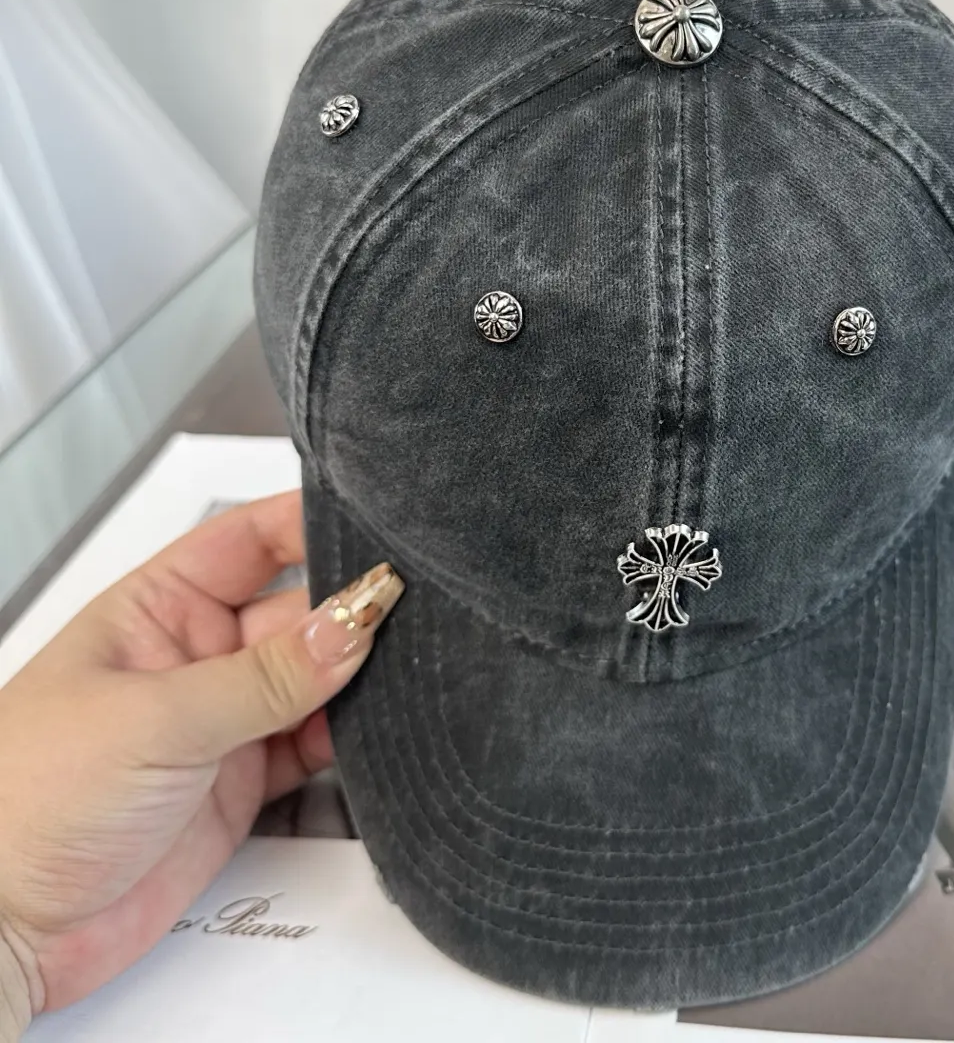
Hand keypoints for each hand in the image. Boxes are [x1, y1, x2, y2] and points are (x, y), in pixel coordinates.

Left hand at [0, 493, 402, 1034]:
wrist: (2, 932)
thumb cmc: (25, 802)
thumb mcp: (156, 720)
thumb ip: (266, 676)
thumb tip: (354, 623)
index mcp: (157, 608)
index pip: (252, 539)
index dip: (315, 526)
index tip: (381, 535)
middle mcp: (196, 657)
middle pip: (299, 610)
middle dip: (353, 611)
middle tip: (409, 617)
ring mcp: (222, 722)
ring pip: (316, 680)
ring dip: (359, 679)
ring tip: (405, 675)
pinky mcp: (242, 785)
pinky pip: (316, 747)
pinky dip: (352, 742)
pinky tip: (375, 735)